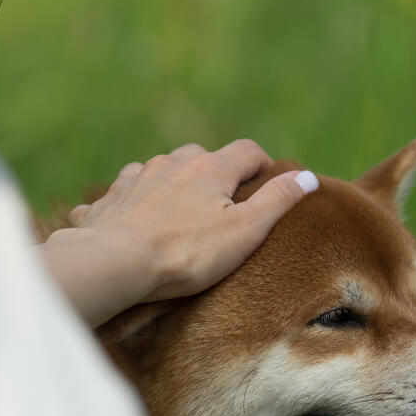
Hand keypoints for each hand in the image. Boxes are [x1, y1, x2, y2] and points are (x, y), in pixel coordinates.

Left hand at [40, 139, 318, 325]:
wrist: (113, 265)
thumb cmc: (186, 254)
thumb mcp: (245, 231)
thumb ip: (277, 201)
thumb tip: (307, 177)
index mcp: (210, 168)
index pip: (247, 151)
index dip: (262, 164)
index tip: (268, 183)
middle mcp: (172, 162)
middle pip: (201, 155)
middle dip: (215, 173)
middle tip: (222, 204)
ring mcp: (136, 179)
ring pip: (160, 170)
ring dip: (172, 184)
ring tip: (177, 214)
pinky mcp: (107, 201)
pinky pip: (122, 194)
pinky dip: (131, 203)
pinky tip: (130, 224)